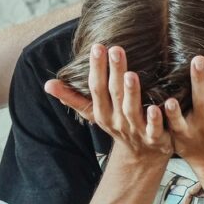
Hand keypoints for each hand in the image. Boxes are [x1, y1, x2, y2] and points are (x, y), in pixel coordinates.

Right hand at [45, 44, 171, 159]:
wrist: (142, 156)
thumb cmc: (117, 125)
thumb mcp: (94, 113)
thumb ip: (72, 98)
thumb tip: (48, 85)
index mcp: (101, 112)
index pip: (96, 88)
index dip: (96, 69)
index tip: (97, 47)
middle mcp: (116, 120)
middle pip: (114, 94)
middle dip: (114, 72)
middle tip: (115, 49)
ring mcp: (135, 130)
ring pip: (131, 111)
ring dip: (131, 93)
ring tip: (130, 74)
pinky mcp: (154, 138)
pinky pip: (154, 129)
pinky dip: (155, 119)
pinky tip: (155, 107)